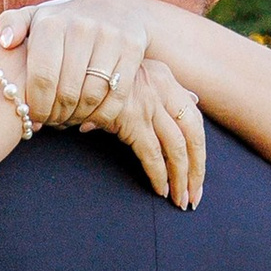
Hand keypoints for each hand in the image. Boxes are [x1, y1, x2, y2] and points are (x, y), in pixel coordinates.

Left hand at [0, 0, 153, 129]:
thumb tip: (6, 42)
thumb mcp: (36, 17)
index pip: (41, 79)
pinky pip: (117, 95)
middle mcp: (80, 28)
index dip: (37, 106)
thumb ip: (11, 23)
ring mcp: (109, 37)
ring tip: (69, 119)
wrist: (116, 10)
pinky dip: (102, 114)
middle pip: (66, 92)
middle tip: (53, 121)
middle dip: (57, 115)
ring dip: (79, 116)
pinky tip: (90, 117)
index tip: (35, 116)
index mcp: (51, 24)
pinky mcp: (131, 49)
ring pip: (91, 96)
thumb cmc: (65, 23)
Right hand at [92, 59, 206, 208]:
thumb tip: (194, 99)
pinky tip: (160, 190)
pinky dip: (159, 175)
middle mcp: (161, 88)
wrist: (71, 71)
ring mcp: (147, 103)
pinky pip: (152, 154)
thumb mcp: (135, 75)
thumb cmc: (99, 79)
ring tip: (180, 199)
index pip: (193, 117)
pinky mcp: (130, 119)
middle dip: (197, 169)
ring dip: (181, 178)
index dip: (199, 149)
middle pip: (193, 134)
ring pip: (176, 148)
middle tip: (194, 195)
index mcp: (164, 77)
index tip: (198, 174)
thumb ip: (164, 88)